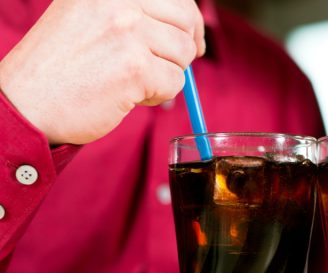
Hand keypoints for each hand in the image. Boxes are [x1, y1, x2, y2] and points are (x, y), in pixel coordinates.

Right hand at [0, 0, 204, 144]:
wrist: (27, 102)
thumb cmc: (60, 66)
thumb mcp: (90, 16)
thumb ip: (133, 11)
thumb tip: (190, 24)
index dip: (190, 20)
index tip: (194, 41)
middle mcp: (118, 0)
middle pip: (186, 21)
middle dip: (183, 49)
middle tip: (165, 67)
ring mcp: (127, 31)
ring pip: (182, 54)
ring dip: (166, 74)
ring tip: (132, 81)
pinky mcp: (135, 67)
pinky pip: (175, 82)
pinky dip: (158, 95)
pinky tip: (128, 96)